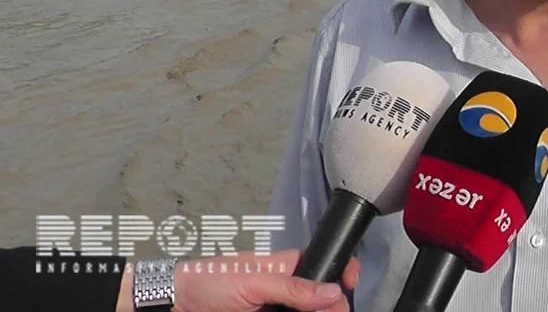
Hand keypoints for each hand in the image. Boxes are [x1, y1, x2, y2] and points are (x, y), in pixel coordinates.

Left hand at [172, 249, 360, 311]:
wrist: (173, 303)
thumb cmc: (207, 282)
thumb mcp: (253, 282)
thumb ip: (293, 287)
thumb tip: (331, 291)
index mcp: (284, 266)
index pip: (323, 264)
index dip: (340, 271)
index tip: (350, 284)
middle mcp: (283, 288)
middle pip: (320, 297)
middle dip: (332, 306)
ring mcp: (273, 308)